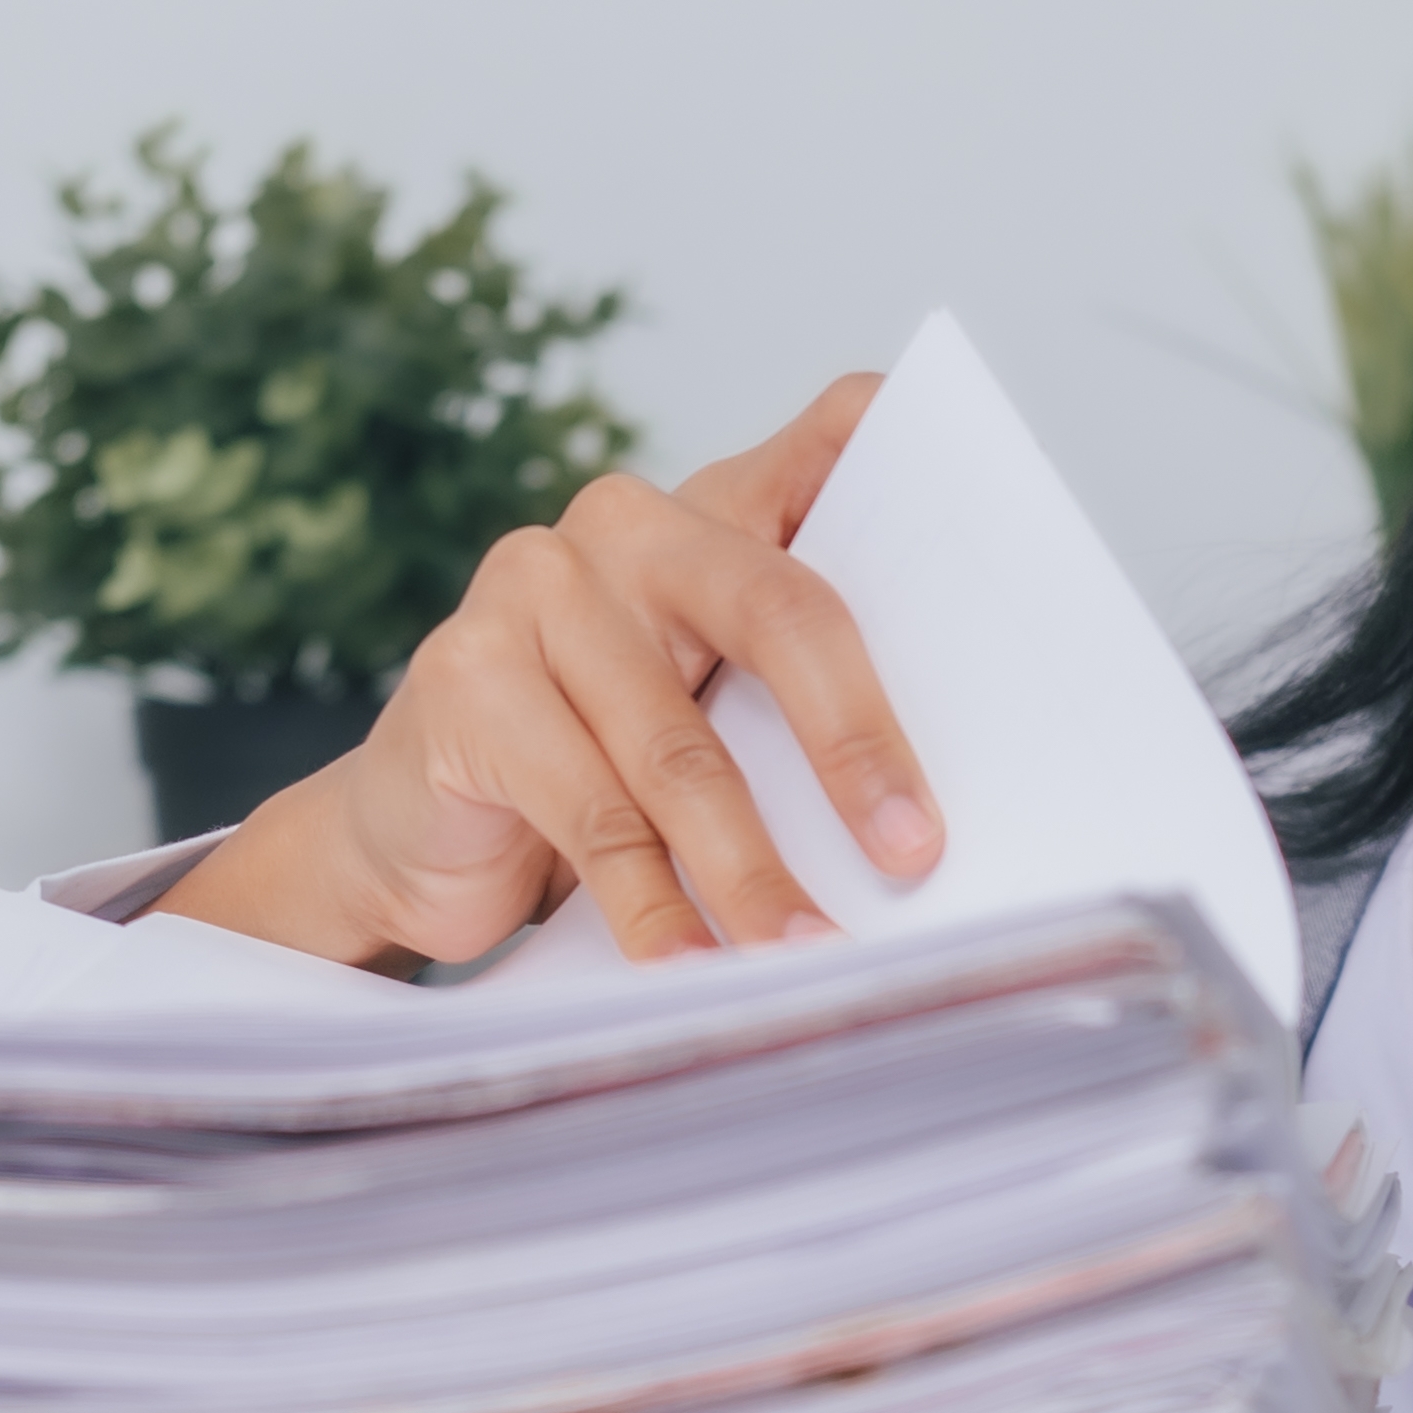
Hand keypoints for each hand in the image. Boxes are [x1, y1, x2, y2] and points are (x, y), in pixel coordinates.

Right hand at [155, 373, 941, 970]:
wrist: (418, 834)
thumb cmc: (598, 772)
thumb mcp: (712, 719)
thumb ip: (799, 706)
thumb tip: (934, 817)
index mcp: (715, 512)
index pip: (830, 445)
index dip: (909, 462)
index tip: (994, 540)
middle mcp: (628, 525)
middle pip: (780, 610)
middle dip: (856, 743)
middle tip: (912, 854)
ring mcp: (534, 588)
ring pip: (681, 749)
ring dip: (752, 874)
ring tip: (808, 955)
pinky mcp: (465, 677)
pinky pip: (589, 813)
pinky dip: (654, 908)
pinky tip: (693, 967)